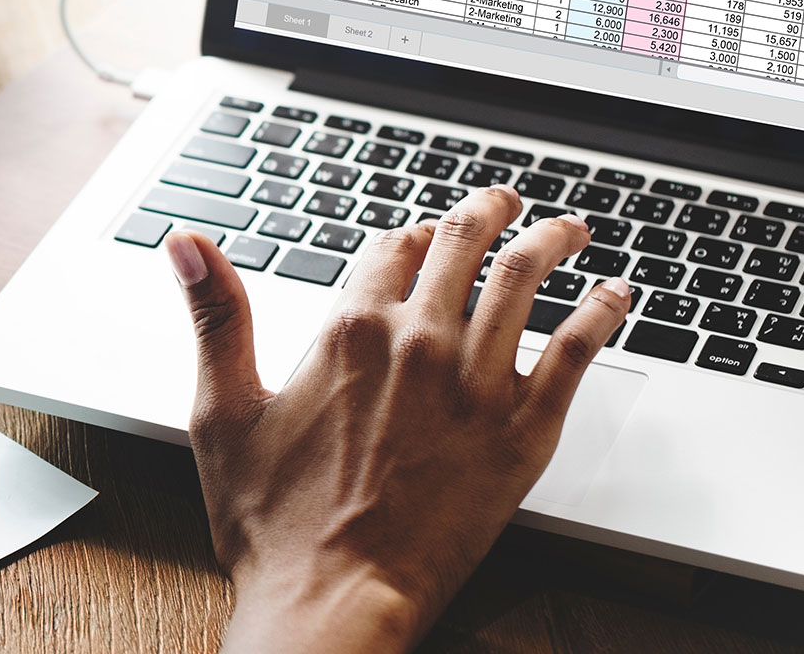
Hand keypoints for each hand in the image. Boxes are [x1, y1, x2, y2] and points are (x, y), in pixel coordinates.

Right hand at [165, 185, 632, 652]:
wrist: (333, 600)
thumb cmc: (273, 525)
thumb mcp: (223, 411)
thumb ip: (215, 316)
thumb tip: (186, 242)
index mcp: (349, 331)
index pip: (392, 246)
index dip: (410, 233)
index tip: (423, 234)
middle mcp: (418, 342)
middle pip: (464, 244)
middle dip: (488, 211)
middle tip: (505, 203)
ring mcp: (476, 385)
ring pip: (525, 279)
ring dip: (552, 239)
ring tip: (568, 228)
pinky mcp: (522, 432)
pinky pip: (577, 350)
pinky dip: (602, 311)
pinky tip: (616, 296)